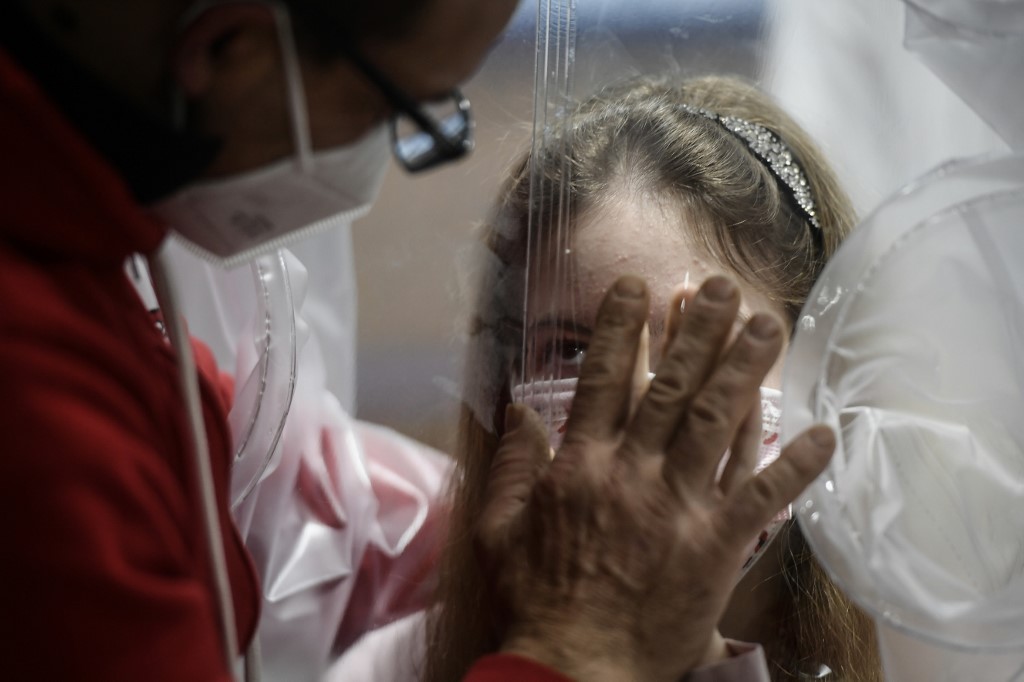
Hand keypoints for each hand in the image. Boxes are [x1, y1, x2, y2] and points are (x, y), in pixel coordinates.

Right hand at [476, 275, 833, 681]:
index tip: (638, 287)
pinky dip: (797, 463)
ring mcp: (682, 506)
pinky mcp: (719, 544)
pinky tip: (825, 432)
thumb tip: (518, 410)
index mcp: (581, 465)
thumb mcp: (499, 529)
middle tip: (719, 287)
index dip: (622, 328)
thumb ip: (510, 465)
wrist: (579, 664)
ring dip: (746, 369)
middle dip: (697, 330)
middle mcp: (635, 472)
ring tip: (766, 324)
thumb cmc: (537, 598)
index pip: (605, 379)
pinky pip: (764, 496)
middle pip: (673, 387)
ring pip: (720, 423)